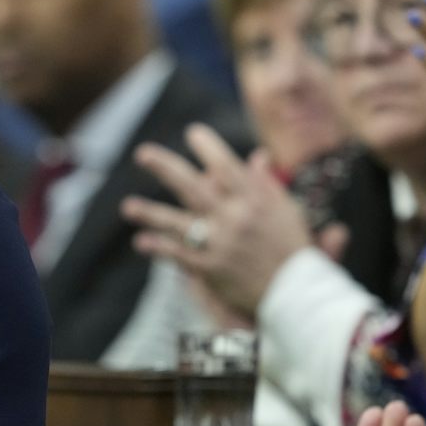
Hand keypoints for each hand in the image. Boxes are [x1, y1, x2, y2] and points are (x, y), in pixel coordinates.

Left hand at [122, 124, 313, 317]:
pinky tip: (141, 241)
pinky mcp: (212, 270)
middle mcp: (235, 218)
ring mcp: (222, 244)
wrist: (297, 293)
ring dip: (151, 213)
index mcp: (256, 200)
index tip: (192, 132)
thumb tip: (257, 155)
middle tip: (142, 153)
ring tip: (128, 207)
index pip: (226, 166)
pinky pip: (180, 255)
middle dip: (166, 168)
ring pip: (179, 223)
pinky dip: (160, 248)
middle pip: (193, 187)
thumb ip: (267, 184)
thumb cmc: (295, 250)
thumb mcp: (287, 211)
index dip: (208, 147)